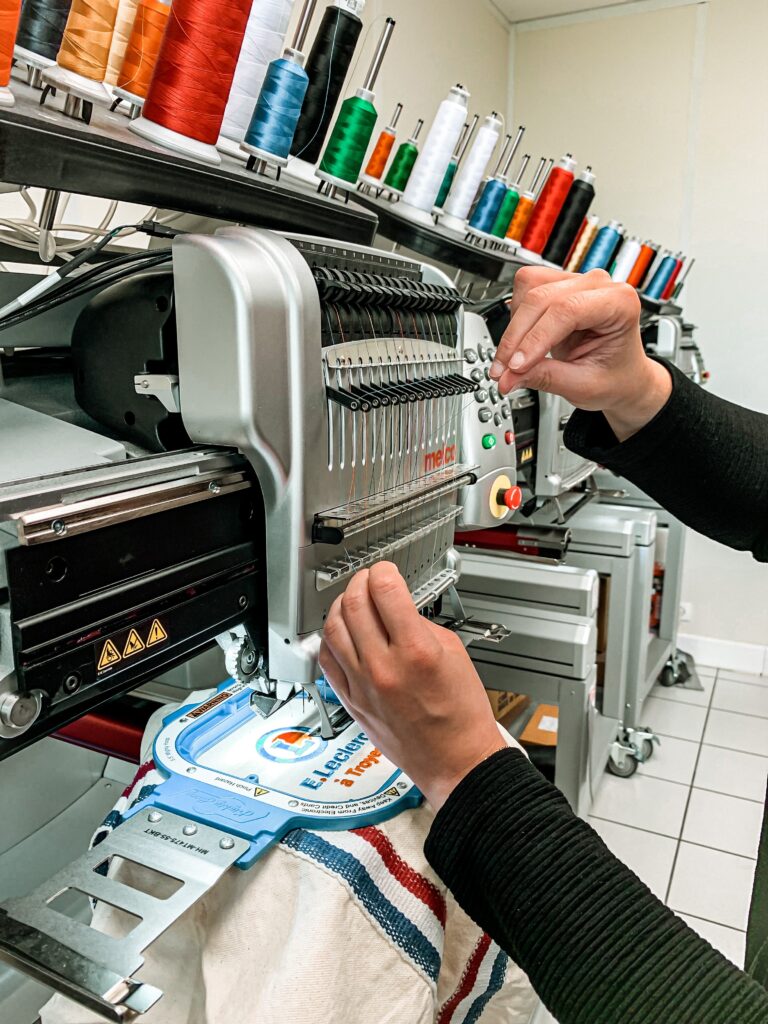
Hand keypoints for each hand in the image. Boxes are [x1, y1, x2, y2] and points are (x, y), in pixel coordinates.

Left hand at [319, 562, 512, 809]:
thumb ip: (421, 624)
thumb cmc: (461, 715)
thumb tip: (397, 608)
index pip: (385, 591)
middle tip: (368, 580)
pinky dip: (330, 639)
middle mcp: (384, 667)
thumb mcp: (454, 653)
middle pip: (354, 604)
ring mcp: (363, 686)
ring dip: (340, 606)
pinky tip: (340, 633)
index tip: (385, 570)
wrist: (456, 761)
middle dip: (360, 582)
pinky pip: (327, 661)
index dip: (383, 571)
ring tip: (352, 602)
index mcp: (416, 651)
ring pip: (333, 628)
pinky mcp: (352, 702)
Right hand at [490, 266, 671, 440]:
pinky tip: (522, 341)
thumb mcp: (583, 386)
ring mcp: (576, 282)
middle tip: (504, 370)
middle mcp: (598, 285)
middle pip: (542, 298)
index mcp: (619, 303)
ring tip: (513, 359)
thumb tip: (508, 376)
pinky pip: (525, 290)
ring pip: (529, 289)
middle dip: (517, 337)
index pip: (567, 310)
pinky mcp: (557, 286)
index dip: (535, 338)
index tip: (516, 366)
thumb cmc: (615, 377)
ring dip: (514, 326)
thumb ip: (544, 378)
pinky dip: (515, 317)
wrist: (622, 376)